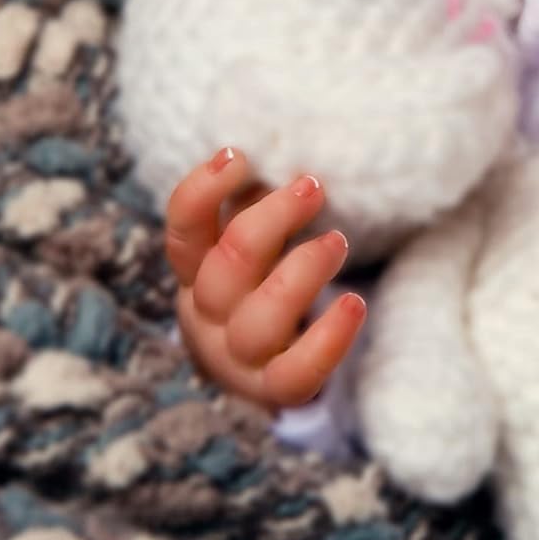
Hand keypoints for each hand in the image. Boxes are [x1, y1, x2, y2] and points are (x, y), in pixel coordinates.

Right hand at [165, 147, 365, 410]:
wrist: (268, 364)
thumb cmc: (264, 276)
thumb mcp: (255, 237)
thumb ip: (260, 200)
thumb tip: (287, 151)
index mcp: (198, 270)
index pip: (184, 228)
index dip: (203, 190)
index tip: (239, 154)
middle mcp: (209, 314)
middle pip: (228, 265)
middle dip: (272, 219)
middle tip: (313, 186)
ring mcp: (238, 357)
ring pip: (260, 320)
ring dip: (302, 271)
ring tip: (337, 240)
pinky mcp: (275, 388)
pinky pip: (295, 375)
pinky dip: (327, 339)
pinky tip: (353, 303)